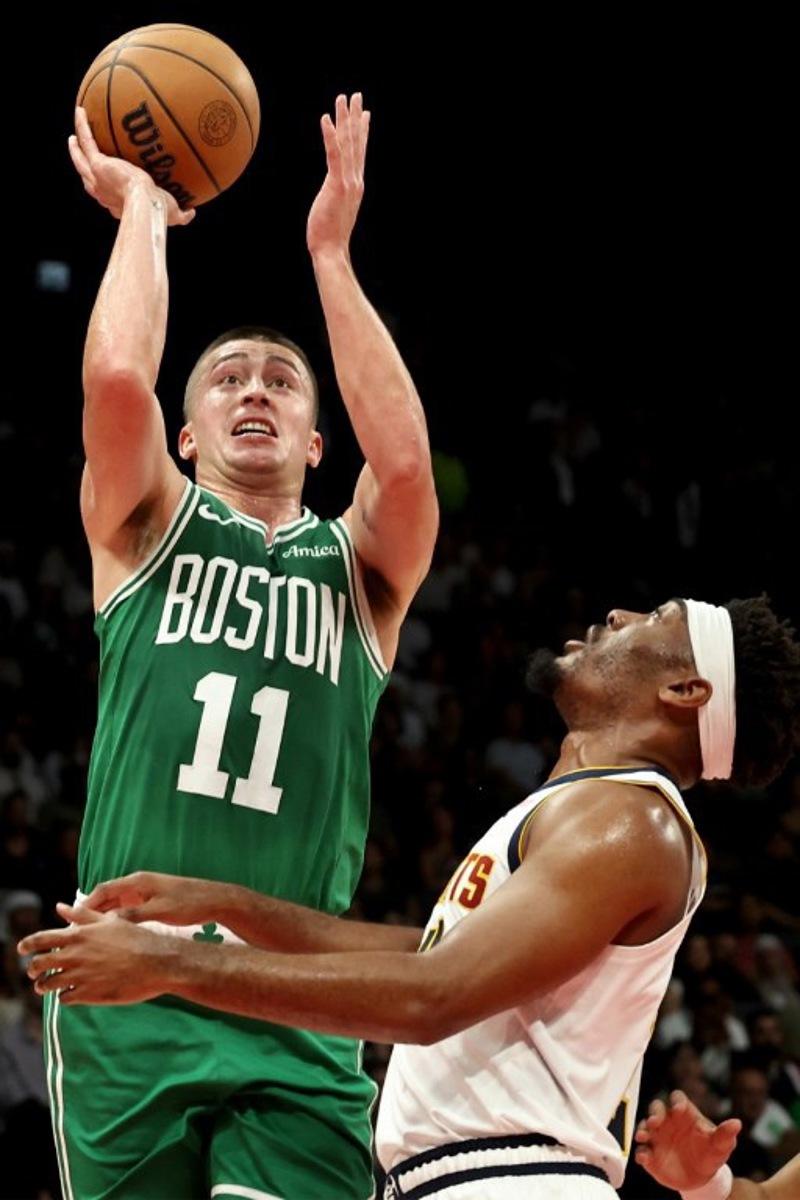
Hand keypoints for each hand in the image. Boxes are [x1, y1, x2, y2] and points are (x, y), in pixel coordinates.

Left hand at [18, 903, 171, 1004]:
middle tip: (34, 970)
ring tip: (46, 985)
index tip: (21, 948)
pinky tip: (70, 993)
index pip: (41, 939)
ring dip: (44, 985)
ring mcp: (80, 976)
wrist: (157, 962)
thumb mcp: (109, 922)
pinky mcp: (88, 994)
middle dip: (33, 968)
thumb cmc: (136, 939)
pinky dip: (63, 996)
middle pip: (39, 963)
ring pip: (48, 984)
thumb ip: (82, 915)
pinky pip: (64, 998)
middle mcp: (75, 955)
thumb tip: (60, 907)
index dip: (27, 944)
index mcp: (79, 934)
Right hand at [69, 107, 194, 225]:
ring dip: (76, 147)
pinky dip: (83, 125)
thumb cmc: (159, 214)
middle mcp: (103, 193)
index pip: (106, 195)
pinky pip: (87, 140)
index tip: (107, 180)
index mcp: (116, 204)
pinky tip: (81, 111)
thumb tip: (192, 211)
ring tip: (74, 135)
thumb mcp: (173, 215)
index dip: (104, 188)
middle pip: (87, 178)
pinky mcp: (97, 165)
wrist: (146, 205)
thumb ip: (182, 214)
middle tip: (80, 155)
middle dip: (83, 166)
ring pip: (80, 159)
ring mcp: (97, 178)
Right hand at [82, 870, 226, 926]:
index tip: (72, 919)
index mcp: (139, 882)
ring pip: (116, 904)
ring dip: (102, 916)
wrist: (213, 900)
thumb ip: (134, 915)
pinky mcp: (151, 901)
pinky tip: (109, 934)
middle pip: (107, 897)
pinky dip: (116, 919)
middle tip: (75, 930)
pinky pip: (126, 909)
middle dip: (91, 912)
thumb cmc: (188, 904)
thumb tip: (109, 922)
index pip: (104, 890)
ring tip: (87, 934)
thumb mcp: (159, 911)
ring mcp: (145, 892)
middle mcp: (139, 884)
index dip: (87, 904)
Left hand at [307, 93, 369, 256]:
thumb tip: (334, 196)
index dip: (362, 132)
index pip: (359, 153)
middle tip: (356, 96)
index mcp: (355, 185)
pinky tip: (326, 118)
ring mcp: (348, 182)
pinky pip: (334, 155)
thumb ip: (337, 198)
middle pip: (357, 143)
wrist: (331, 251)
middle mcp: (355, 180)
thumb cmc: (329, 237)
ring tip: (343, 98)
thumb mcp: (336, 211)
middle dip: (356, 117)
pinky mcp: (336, 185)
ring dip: (345, 119)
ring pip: (348, 144)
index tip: (365, 114)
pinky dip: (330, 135)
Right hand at [634, 1090, 741, 1190]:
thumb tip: (737, 1123)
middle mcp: (667, 1122)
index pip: (678, 1099)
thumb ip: (725, 1134)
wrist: (702, 1179)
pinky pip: (642, 1151)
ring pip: (644, 1127)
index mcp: (684, 1114)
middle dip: (654, 1113)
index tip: (678, 1109)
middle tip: (654, 1122)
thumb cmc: (711, 1154)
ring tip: (643, 1137)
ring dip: (642, 1130)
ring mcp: (657, 1138)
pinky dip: (641, 1153)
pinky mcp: (651, 1155)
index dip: (677, 1101)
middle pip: (656, 1108)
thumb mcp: (720, 1146)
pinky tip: (645, 1158)